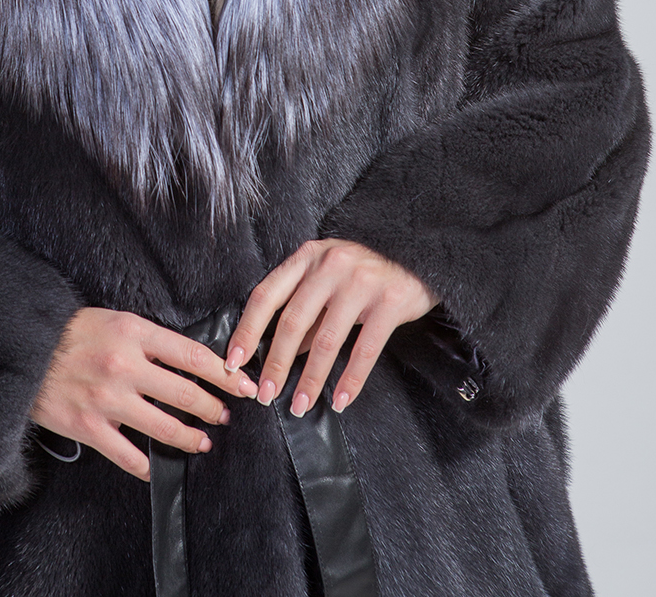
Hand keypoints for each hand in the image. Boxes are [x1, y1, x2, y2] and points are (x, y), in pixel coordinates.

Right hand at [31, 306, 258, 480]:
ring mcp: (107, 399)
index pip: (193, 355)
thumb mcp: (116, 321)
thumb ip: (150, 340)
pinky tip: (153, 467)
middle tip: (224, 415)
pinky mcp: (88, 427)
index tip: (244, 385)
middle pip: (185, 393)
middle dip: (212, 408)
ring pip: (164, 427)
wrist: (23, 349)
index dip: (225, 374)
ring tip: (201, 441)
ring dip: (189, 437)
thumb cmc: (73, 333)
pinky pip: (127, 455)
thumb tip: (189, 361)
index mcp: (134, 333)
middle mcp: (125, 366)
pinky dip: (144, 465)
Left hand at [224, 239, 437, 416]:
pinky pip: (364, 349)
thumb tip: (284, 352)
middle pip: (292, 322)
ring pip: (326, 341)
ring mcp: (360, 282)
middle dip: (276, 364)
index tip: (235, 360)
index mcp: (308, 257)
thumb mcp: (329, 276)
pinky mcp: (389, 303)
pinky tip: (340, 399)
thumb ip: (306, 308)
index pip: (266, 295)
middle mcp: (330, 266)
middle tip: (266, 394)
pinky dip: (349, 379)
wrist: (420, 251)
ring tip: (300, 404)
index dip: (248, 330)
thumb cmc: (368, 266)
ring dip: (310, 379)